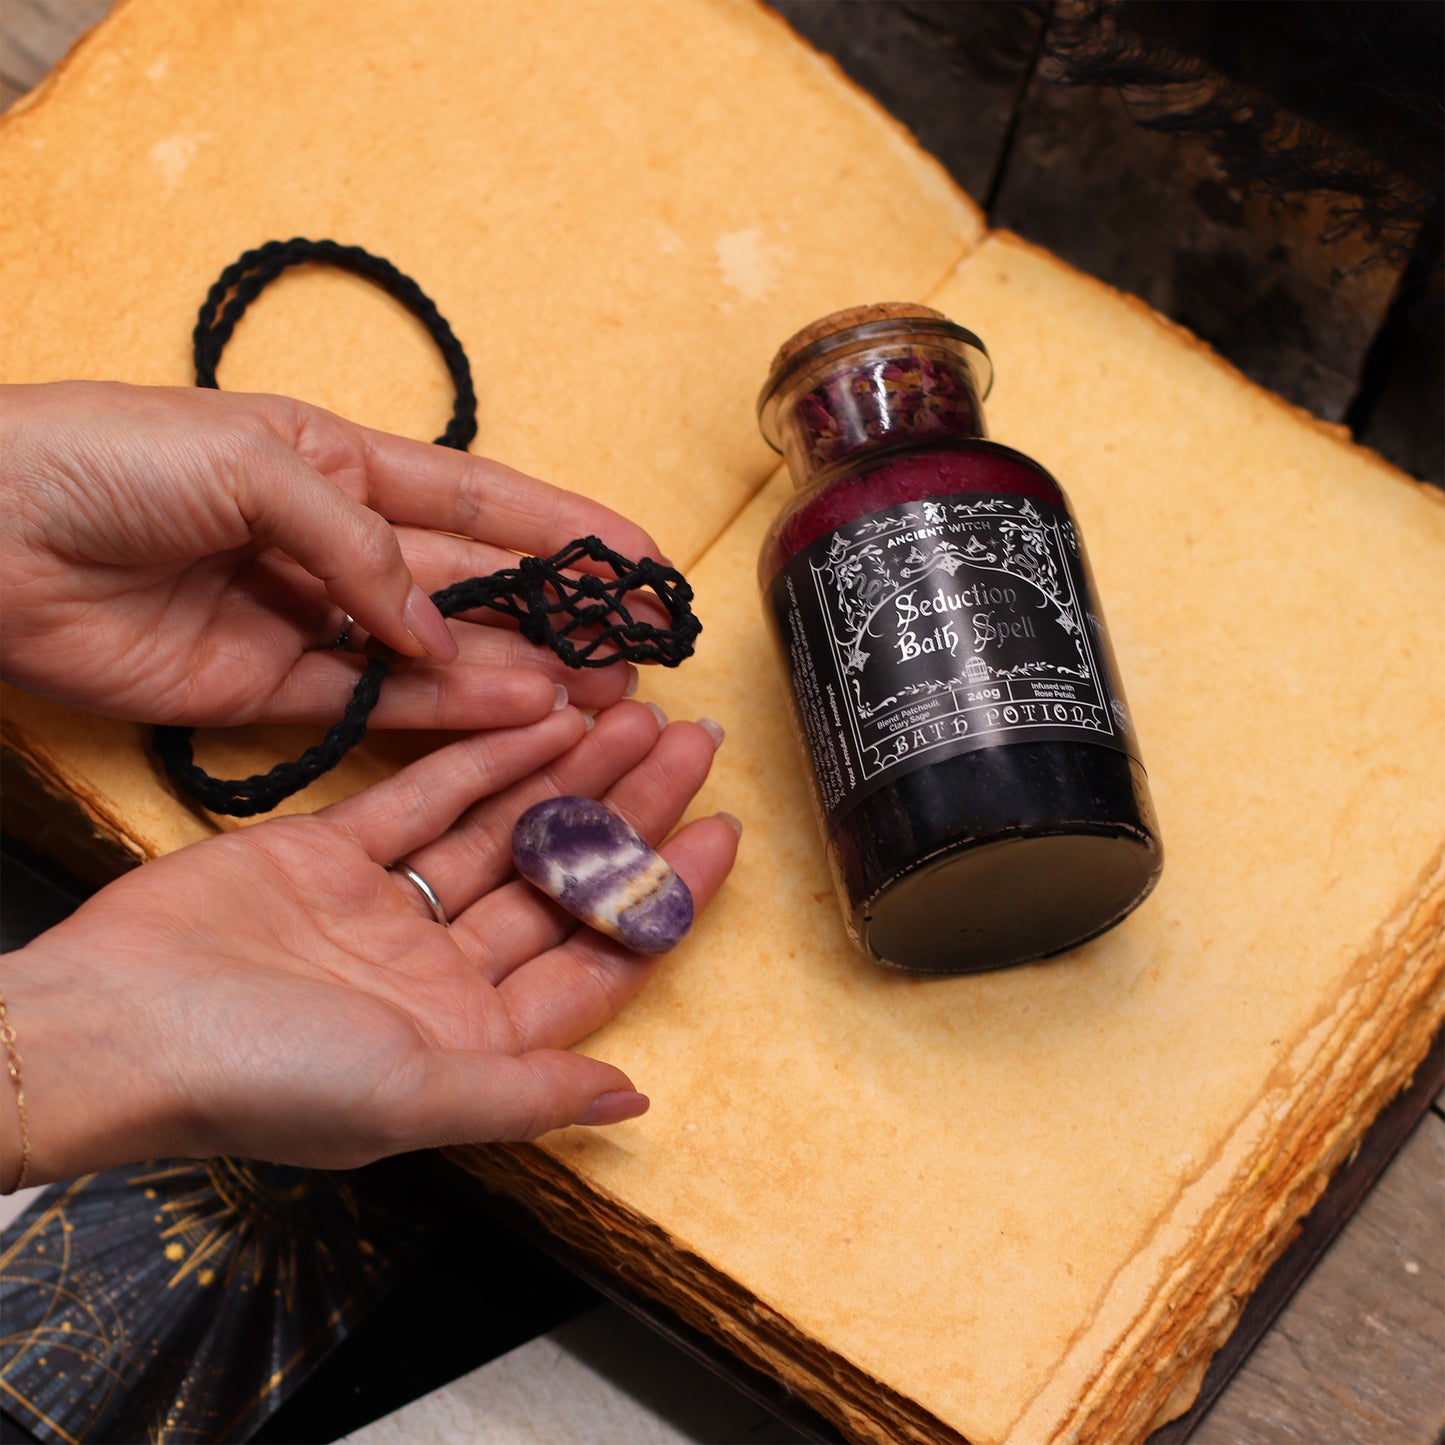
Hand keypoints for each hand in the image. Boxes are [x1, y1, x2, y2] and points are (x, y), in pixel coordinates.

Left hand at [0, 381, 663, 727]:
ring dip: (517, 674)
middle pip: (473, 586)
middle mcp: (336, 543)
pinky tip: (511, 716)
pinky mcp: (267, 688)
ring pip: (437, 654)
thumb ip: (357, 546)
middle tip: (636, 654)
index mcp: (338, 463)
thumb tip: (436, 632)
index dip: (563, 527)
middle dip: (558, 616)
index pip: (479, 501)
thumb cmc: (104, 457)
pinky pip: (374, 702)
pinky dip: (441, 711)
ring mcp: (306, 620)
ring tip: (596, 698)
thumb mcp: (252, 461)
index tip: (639, 557)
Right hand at [0, 702, 737, 1187]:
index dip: (665, 894)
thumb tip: (631, 1100)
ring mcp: (387, 909)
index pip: (599, 956)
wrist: (114, 1023)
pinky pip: (427, 796)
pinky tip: (541, 716)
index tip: (723, 831)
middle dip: (629, 812)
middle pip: (561, 879)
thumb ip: (528, 1092)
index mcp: (473, 1037)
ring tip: (632, 715)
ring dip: (568, 773)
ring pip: (503, 828)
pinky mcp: (331, 854)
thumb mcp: (414, 1097)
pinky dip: (483, 756)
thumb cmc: (259, 1078)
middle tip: (691, 744)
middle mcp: (440, 972)